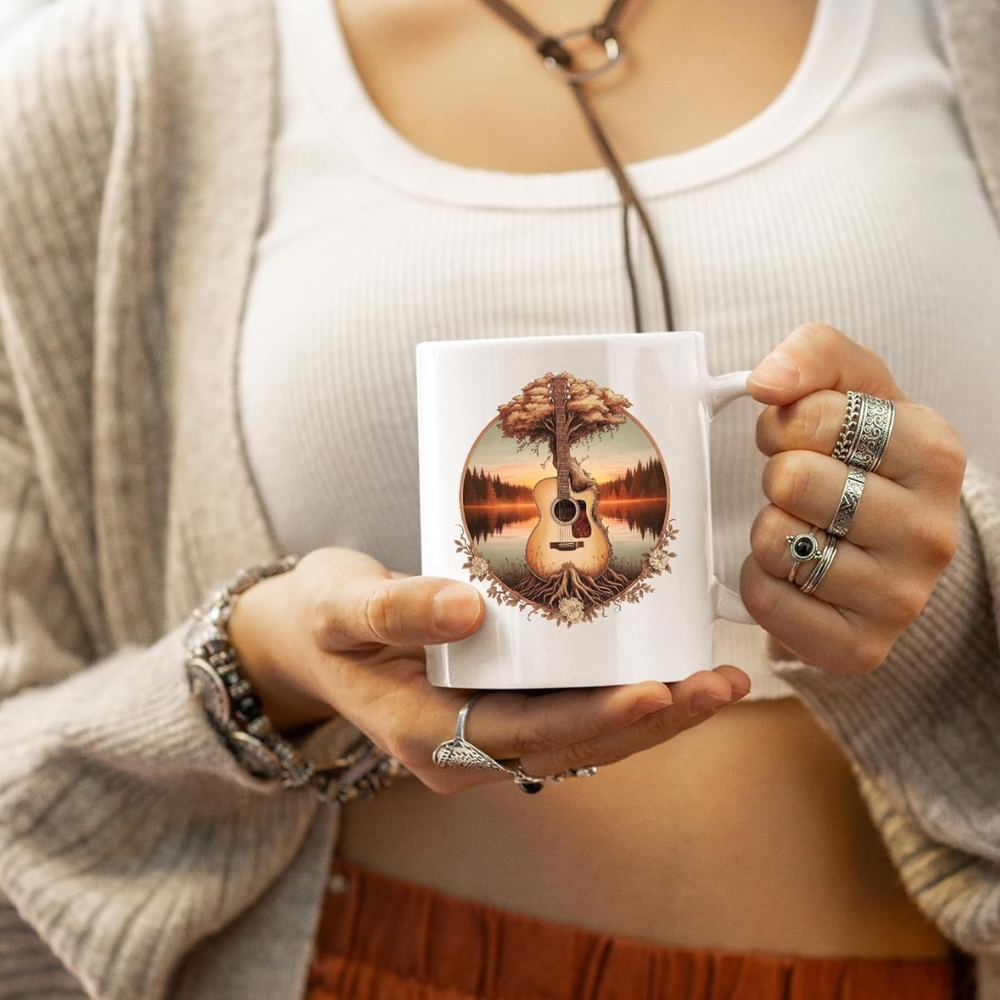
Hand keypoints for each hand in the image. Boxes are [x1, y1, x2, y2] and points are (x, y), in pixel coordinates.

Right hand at [229, 547, 749, 792]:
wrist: (307, 638)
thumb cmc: (320, 619)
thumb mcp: (338, 608)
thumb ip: (393, 609)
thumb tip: (468, 611)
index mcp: (427, 737)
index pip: (526, 736)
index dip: (596, 718)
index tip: (658, 690)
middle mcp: (465, 750)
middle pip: (574, 743)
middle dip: (653, 719)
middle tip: (722, 684)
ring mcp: (486, 732)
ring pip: (583, 736)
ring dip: (654, 712)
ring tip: (720, 679)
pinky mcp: (500, 706)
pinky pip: (570, 710)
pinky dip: (621, 693)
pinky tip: (668, 664)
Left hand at [742, 323, 965, 673]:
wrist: (887, 546)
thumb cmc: (862, 459)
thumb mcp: (853, 388)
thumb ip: (814, 355)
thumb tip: (767, 381)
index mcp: (936, 453)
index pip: (816, 416)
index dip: (784, 422)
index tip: (801, 438)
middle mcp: (931, 530)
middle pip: (791, 480)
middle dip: (777, 477)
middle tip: (800, 488)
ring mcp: (902, 597)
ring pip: (776, 542)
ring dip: (769, 529)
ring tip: (803, 528)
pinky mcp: (861, 647)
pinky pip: (767, 602)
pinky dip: (761, 581)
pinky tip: (794, 572)